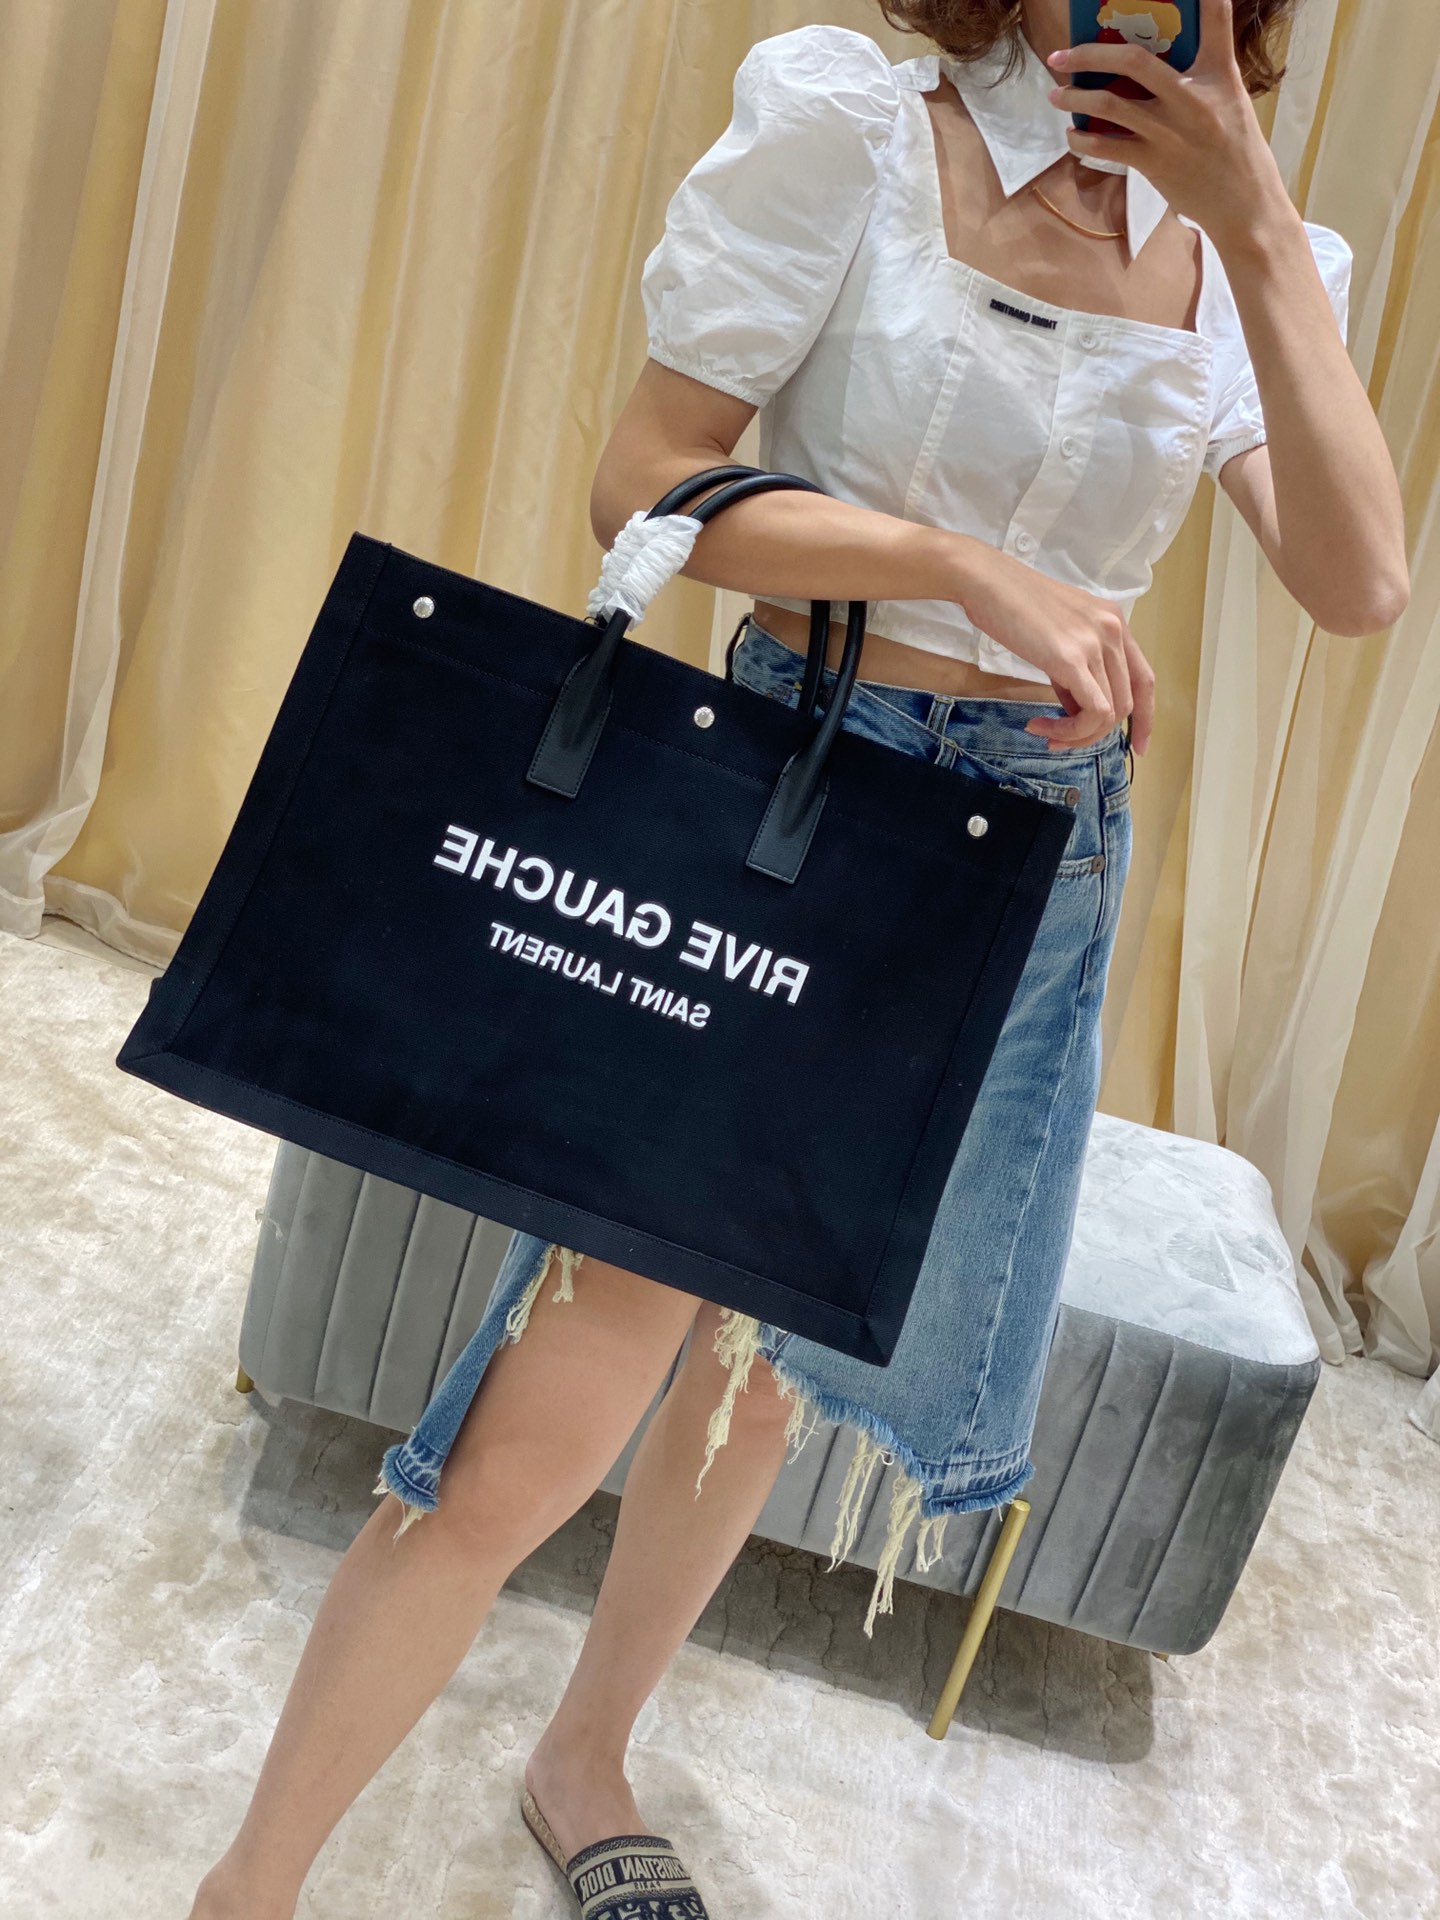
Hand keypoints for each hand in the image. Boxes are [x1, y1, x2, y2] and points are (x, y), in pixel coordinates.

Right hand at [960, 547, 1154, 753]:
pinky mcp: (1072, 659)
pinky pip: (1092, 712)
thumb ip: (1076, 669)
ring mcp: (1095, 644)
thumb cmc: (1013, 606)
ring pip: (1109, 714)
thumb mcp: (1058, 635)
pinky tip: (1041, 726)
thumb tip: (1076, 708)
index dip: (1146, 717)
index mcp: (1115, 623)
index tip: (1138, 744)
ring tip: (1046, 734)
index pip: (1144, 679)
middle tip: (1059, 741)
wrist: (988, 583)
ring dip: (1077, 735)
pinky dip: (1071, 731)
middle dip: (1095, 734)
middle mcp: (1114, 632)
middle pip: (1127, 703)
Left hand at [1044, 0, 1284, 246]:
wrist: (1243, 204)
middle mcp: (1191, 99)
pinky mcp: (1153, 164)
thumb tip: (1158, 60)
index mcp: (1217, 75)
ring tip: (1056, 94)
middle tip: (1061, 55)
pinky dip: (1084, 140)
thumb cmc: (1236, 149)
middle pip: (1133, 61)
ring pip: (1110, 104)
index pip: (1215, 22)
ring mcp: (1168, 132)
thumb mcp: (1231, 98)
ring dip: (1075, 98)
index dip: (1205, 0)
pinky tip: (1073, 134)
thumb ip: (1203, 71)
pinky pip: (1108, 147)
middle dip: (1089, 53)